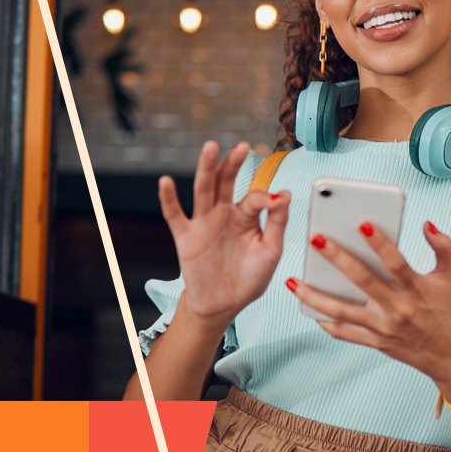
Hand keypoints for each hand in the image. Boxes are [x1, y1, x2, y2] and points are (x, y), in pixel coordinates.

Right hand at [159, 140, 289, 325]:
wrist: (224, 304)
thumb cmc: (249, 278)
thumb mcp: (270, 251)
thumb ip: (277, 223)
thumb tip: (284, 194)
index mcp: (246, 216)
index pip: (254, 197)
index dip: (265, 198)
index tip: (276, 203)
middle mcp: (224, 213)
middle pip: (226, 182)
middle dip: (233, 164)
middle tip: (243, 147)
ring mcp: (204, 223)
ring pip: (203, 190)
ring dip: (206, 168)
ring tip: (211, 147)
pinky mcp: (186, 237)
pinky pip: (174, 215)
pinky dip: (168, 199)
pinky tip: (166, 182)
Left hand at [285, 221, 450, 404]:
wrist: (450, 356)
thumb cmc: (450, 312)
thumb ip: (443, 246)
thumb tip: (426, 223)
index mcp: (415, 288)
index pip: (395, 262)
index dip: (380, 243)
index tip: (362, 223)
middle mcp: (396, 308)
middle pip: (361, 280)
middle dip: (336, 258)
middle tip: (315, 239)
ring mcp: (382, 327)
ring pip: (341, 311)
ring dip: (314, 296)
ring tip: (293, 281)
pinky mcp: (375, 342)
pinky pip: (344, 333)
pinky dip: (326, 322)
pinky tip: (309, 308)